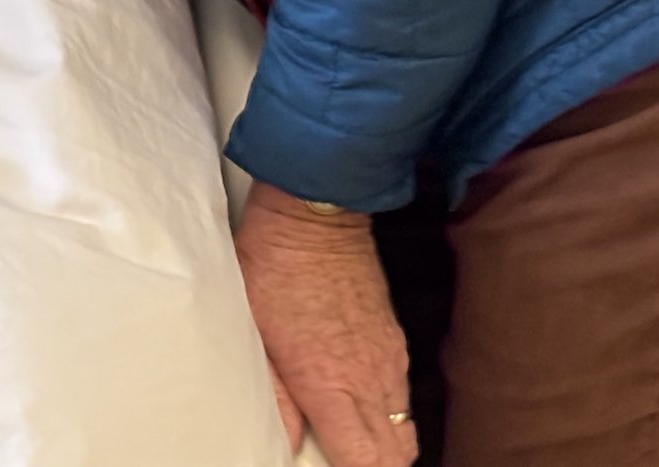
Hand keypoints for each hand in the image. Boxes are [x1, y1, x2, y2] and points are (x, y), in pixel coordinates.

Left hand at [234, 183, 415, 466]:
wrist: (315, 217)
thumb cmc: (275, 269)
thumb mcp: (254, 331)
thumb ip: (273, 395)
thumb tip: (283, 440)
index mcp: (333, 386)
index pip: (369, 462)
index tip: (333, 466)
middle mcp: (371, 379)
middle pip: (397, 455)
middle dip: (376, 465)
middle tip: (343, 458)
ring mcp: (390, 359)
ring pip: (404, 427)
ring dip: (383, 443)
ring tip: (350, 440)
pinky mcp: (395, 339)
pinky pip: (402, 394)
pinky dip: (387, 411)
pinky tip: (358, 401)